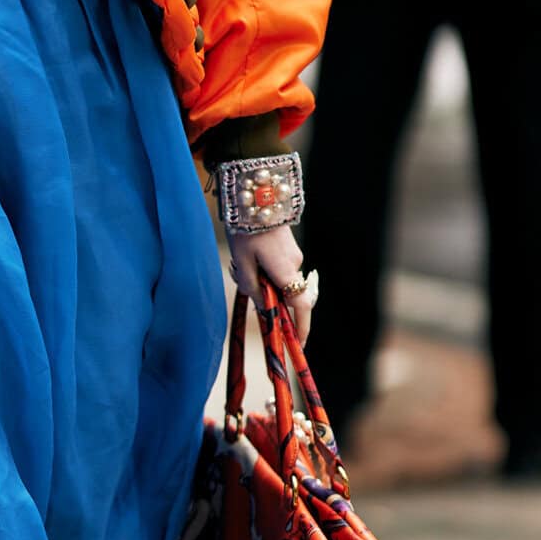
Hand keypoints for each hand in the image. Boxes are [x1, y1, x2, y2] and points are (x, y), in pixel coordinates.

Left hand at [226, 220, 316, 345]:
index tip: (299, 345)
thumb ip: (253, 288)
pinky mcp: (289, 247)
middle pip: (285, 295)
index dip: (302, 328)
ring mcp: (294, 255)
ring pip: (280, 281)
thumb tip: (262, 309)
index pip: (301, 307)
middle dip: (266, 299)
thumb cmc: (246, 230)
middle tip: (242, 280)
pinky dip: (264, 270)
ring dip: (261, 281)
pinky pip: (279, 268)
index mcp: (286, 271)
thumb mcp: (243, 262)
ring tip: (239, 262)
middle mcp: (296, 265)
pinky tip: (246, 255)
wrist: (256, 193)